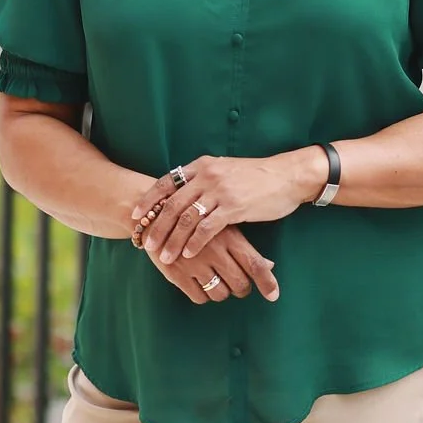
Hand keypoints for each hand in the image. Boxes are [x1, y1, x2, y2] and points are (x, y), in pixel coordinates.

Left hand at [132, 149, 327, 263]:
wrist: (286, 176)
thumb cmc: (256, 176)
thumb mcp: (225, 170)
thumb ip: (204, 179)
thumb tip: (184, 193)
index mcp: (201, 166)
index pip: (166, 182)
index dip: (148, 201)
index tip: (135, 216)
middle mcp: (207, 176)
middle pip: (172, 204)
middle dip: (156, 226)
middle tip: (146, 243)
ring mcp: (220, 191)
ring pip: (187, 219)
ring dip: (173, 240)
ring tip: (164, 257)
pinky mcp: (234, 207)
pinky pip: (207, 228)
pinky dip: (195, 243)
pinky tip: (188, 254)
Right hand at [141, 226, 279, 304]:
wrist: (158, 213)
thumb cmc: (197, 220)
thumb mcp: (224, 227)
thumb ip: (245, 248)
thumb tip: (269, 266)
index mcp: (229, 237)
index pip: (255, 264)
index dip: (267, 282)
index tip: (273, 296)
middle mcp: (215, 251)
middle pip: (240, 284)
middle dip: (241, 288)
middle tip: (237, 283)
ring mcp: (195, 264)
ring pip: (220, 294)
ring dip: (222, 291)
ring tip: (217, 280)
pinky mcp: (177, 274)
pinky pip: (199, 297)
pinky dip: (204, 294)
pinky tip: (201, 283)